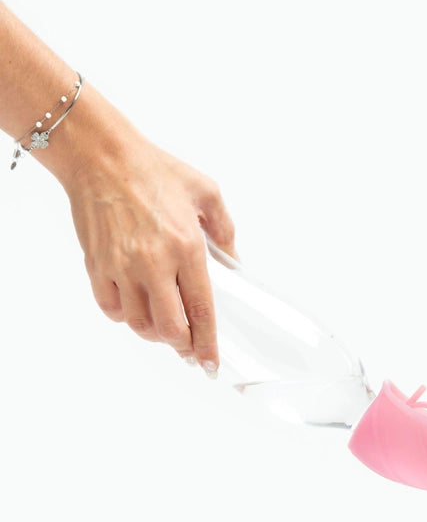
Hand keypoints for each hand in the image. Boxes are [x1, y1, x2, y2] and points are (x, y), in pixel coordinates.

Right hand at [59, 94, 235, 374]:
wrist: (102, 157)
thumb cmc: (155, 170)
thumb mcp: (207, 193)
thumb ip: (225, 230)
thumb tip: (234, 262)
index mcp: (186, 247)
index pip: (201, 309)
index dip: (207, 343)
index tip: (211, 363)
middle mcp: (153, 262)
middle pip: (169, 327)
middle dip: (183, 346)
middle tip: (190, 349)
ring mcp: (121, 267)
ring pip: (139, 324)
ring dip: (155, 334)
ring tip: (166, 328)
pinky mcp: (96, 265)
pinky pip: (111, 308)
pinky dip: (125, 317)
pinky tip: (137, 309)